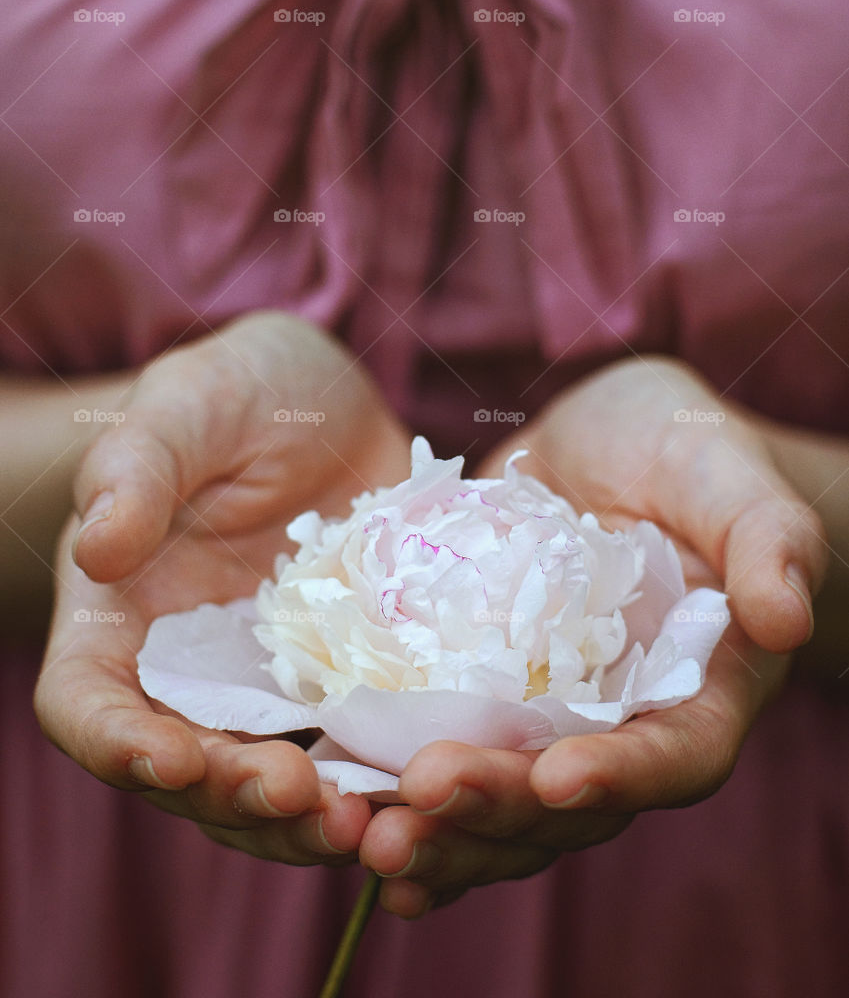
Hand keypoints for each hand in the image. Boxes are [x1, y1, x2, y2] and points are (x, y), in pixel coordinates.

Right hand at [35, 310, 411, 867]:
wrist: (329, 402)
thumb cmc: (235, 389)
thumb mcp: (185, 406)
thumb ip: (136, 471)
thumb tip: (96, 551)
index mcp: (119, 616)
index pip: (87, 704)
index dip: (119, 747)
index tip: (177, 762)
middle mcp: (187, 671)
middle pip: (189, 771)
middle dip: (239, 799)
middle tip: (309, 800)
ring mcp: (268, 686)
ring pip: (273, 781)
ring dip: (314, 816)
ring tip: (374, 818)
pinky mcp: (344, 684)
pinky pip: (355, 748)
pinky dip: (380, 779)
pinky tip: (426, 783)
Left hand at [359, 355, 824, 915]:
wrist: (609, 443)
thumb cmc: (686, 453)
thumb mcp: (728, 475)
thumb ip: (767, 537)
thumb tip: (784, 616)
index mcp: (701, 688)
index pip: (676, 753)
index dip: (622, 775)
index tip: (555, 776)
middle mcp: (625, 724)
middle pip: (571, 803)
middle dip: (499, 809)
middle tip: (423, 796)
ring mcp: (550, 719)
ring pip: (504, 807)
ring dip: (441, 834)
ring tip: (368, 842)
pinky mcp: (485, 698)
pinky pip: (451, 763)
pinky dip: (406, 804)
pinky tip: (348, 829)